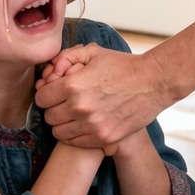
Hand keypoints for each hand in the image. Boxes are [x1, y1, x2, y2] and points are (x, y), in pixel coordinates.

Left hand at [34, 43, 171, 147]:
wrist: (153, 82)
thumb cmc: (122, 65)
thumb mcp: (93, 52)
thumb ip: (66, 57)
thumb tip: (51, 70)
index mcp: (73, 85)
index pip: (41, 98)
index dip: (46, 93)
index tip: (54, 91)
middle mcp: (80, 108)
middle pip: (48, 117)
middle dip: (53, 108)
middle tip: (65, 102)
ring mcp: (92, 126)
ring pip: (59, 133)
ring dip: (63, 123)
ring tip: (74, 114)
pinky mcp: (104, 138)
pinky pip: (76, 142)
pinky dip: (76, 134)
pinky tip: (84, 123)